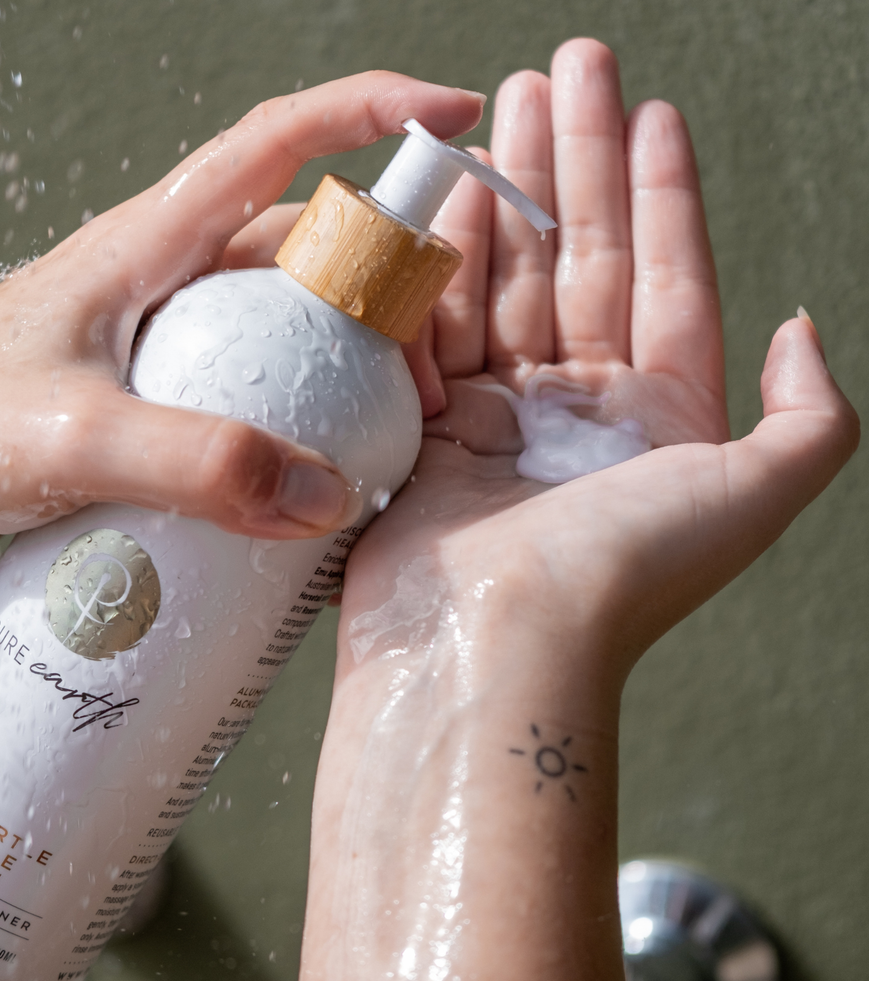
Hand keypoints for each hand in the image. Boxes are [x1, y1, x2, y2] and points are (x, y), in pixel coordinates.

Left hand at [0, 74, 484, 670]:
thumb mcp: (73, 438)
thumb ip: (196, 462)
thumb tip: (321, 492)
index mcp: (149, 242)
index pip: (277, 143)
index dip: (371, 114)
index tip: (450, 120)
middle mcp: (166, 278)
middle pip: (308, 251)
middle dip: (386, 294)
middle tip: (425, 379)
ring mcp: (164, 340)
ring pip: (285, 326)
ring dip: (346, 368)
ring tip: (383, 440)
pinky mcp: (155, 398)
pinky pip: (250, 391)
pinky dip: (295, 421)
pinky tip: (308, 478)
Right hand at [344, 39, 855, 677]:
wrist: (490, 646)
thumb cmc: (620, 575)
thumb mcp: (753, 495)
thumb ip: (812, 415)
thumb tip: (801, 327)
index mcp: (661, 420)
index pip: (666, 278)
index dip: (662, 192)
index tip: (654, 113)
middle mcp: (580, 414)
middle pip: (580, 260)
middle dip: (577, 163)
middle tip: (567, 73)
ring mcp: (499, 417)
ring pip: (507, 280)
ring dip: (507, 192)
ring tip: (503, 113)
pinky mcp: (428, 430)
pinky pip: (439, 328)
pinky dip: (445, 264)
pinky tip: (450, 197)